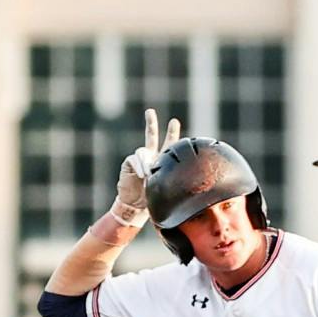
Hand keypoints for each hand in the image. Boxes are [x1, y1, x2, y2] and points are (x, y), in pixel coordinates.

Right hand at [115, 108, 180, 224]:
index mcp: (162, 160)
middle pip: (151, 136)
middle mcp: (150, 156)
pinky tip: (143, 175)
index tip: (174, 121)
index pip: (169, 145)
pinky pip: (135, 159)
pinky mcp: (129, 163)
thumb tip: (188, 175)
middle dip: (150, 123)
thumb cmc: (153, 197)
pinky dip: (140, 166)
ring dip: (148, 160)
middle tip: (149, 111)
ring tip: (148, 174)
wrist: (136, 205)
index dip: (172, 133)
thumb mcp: (168, 187)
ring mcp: (139, 159)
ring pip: (143, 149)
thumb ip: (175, 180)